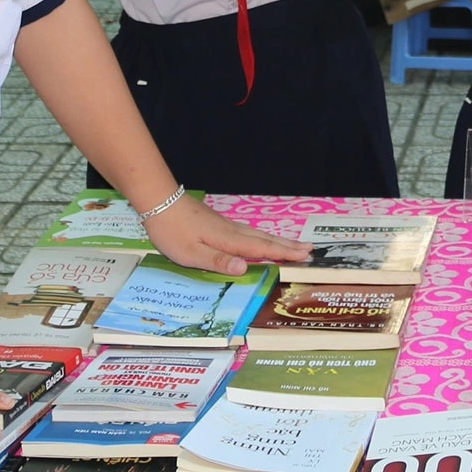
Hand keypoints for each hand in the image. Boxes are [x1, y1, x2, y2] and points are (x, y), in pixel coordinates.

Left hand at [144, 194, 312, 276]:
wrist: (161, 203)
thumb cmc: (172, 232)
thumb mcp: (190, 253)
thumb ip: (217, 261)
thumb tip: (245, 268)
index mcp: (228, 240)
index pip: (261, 249)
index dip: (283, 253)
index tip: (304, 256)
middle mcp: (232, 231)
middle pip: (265, 240)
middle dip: (288, 246)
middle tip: (310, 250)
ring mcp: (227, 226)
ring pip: (258, 235)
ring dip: (278, 241)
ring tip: (295, 245)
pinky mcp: (220, 225)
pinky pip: (249, 234)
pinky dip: (263, 238)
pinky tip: (262, 241)